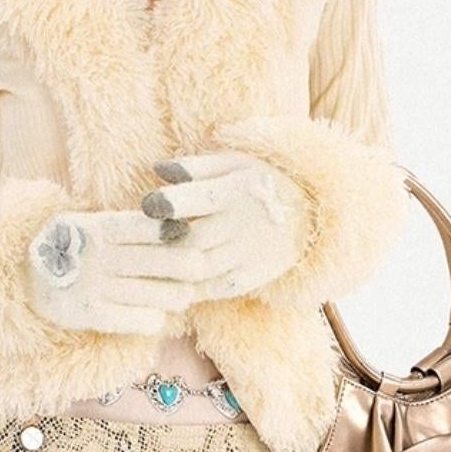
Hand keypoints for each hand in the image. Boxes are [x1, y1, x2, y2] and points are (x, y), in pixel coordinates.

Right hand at [23, 199, 232, 332]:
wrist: (23, 278)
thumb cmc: (71, 248)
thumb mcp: (90, 227)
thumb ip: (126, 227)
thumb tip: (179, 226)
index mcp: (99, 228)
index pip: (143, 226)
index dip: (171, 231)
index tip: (192, 234)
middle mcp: (98, 256)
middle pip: (155, 260)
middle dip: (186, 265)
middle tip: (202, 269)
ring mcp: (93, 286)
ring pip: (150, 292)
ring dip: (175, 295)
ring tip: (184, 294)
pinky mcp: (89, 314)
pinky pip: (133, 319)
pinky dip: (151, 319)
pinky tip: (156, 316)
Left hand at [141, 148, 310, 300]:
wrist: (314, 211)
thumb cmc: (262, 179)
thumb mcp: (235, 163)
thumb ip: (195, 167)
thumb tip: (157, 169)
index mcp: (237, 191)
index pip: (198, 198)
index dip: (169, 204)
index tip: (147, 205)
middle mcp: (243, 224)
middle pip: (193, 240)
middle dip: (163, 243)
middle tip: (137, 243)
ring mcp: (249, 254)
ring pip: (201, 268)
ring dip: (172, 269)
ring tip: (147, 265)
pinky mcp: (252, 277)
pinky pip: (215, 289)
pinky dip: (191, 288)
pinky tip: (173, 281)